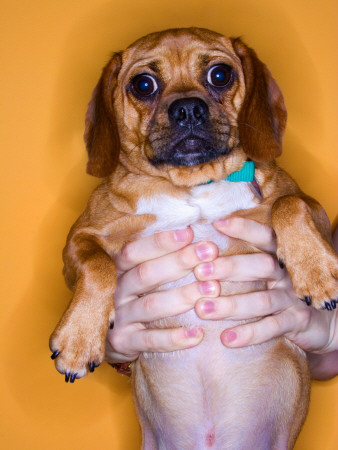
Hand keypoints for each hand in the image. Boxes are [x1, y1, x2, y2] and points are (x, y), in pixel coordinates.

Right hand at [105, 228, 219, 362]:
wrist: (111, 338)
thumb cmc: (135, 297)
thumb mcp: (136, 274)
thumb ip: (156, 257)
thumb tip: (192, 232)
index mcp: (117, 270)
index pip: (134, 251)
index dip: (161, 241)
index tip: (190, 232)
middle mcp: (115, 291)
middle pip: (145, 274)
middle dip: (180, 261)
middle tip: (210, 252)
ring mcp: (118, 318)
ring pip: (152, 305)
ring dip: (183, 296)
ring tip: (212, 288)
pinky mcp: (124, 342)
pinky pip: (151, 340)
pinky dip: (175, 338)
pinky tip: (199, 334)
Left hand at [193, 217, 336, 357]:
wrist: (324, 320)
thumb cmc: (283, 292)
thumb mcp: (269, 274)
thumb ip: (246, 262)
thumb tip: (204, 253)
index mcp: (279, 257)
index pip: (264, 237)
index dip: (244, 228)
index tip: (217, 223)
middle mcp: (287, 274)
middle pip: (261, 265)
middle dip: (230, 267)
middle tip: (200, 272)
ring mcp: (294, 298)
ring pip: (263, 300)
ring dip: (231, 305)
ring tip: (203, 309)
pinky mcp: (298, 321)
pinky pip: (273, 327)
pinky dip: (250, 333)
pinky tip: (227, 339)